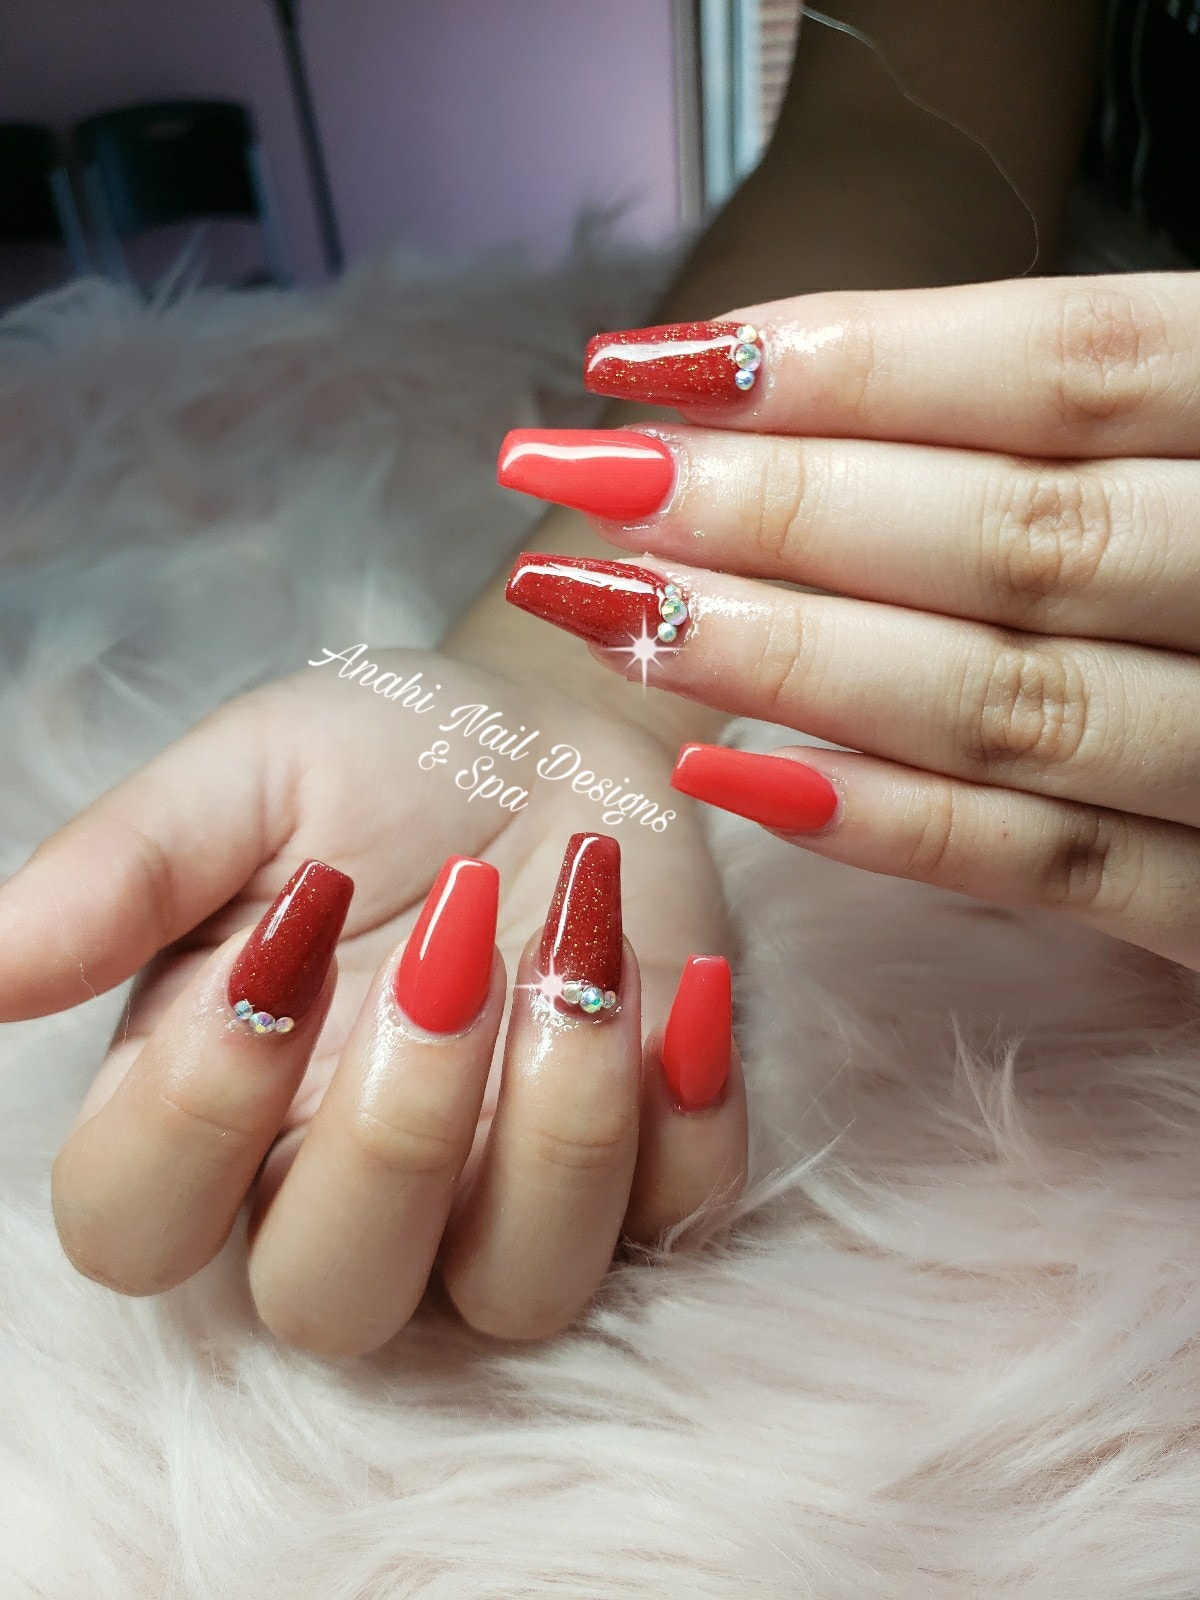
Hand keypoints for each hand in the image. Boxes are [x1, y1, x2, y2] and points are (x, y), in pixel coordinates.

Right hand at [0, 645, 744, 1352]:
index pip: (134, 1224)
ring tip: (582, 954)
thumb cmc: (387, 759)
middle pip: (327, 1299)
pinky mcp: (649, 1162)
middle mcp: (349, 1183)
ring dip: (558, 1131)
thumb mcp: (252, 774)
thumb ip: (126, 869)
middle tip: (449, 946)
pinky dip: (690, 1114)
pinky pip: (679, 1213)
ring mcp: (505, 1192)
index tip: (275, 947)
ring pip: (517, 1292)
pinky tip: (678, 982)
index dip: (189, 1120)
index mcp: (220, 1099)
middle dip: (393, 1135)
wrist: (553, 735)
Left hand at [497, 276, 1199, 971]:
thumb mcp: (1187, 460)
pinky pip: (1059, 867)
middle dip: (781, 507)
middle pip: (1021, 530)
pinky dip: (892, 823)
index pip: (1070, 364)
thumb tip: (774, 397)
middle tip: (591, 484)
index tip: (652, 368)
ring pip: (1018, 698)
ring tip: (623, 615)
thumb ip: (1055, 432)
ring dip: (796, 658)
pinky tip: (731, 774)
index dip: (850, 359)